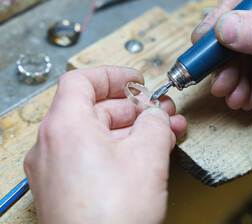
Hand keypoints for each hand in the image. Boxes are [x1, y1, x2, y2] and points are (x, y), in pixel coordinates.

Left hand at [24, 66, 186, 223]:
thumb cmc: (110, 217)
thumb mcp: (148, 155)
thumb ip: (156, 123)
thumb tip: (157, 116)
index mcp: (65, 126)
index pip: (83, 80)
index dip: (113, 75)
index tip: (136, 80)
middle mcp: (53, 145)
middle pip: (96, 110)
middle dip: (135, 109)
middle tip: (162, 114)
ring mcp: (57, 169)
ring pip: (99, 136)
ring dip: (133, 132)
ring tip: (164, 135)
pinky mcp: (67, 188)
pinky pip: (94, 158)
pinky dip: (120, 151)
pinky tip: (147, 157)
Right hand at [192, 0, 251, 135]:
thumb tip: (225, 28)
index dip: (222, 14)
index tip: (207, 39)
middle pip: (234, 30)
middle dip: (223, 58)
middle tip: (219, 80)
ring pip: (235, 56)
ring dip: (230, 78)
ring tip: (234, 96)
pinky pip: (244, 75)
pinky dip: (241, 89)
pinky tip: (246, 99)